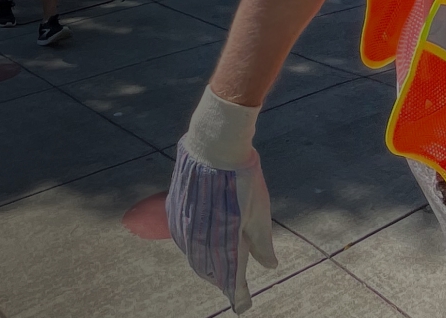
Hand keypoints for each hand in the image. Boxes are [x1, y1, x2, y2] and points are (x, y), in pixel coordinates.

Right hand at [168, 89, 275, 312]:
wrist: (214, 144)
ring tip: (217, 272)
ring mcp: (184, 225)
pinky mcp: (175, 211)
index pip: (231, 277)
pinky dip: (193, 249)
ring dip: (206, 266)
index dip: (237, 294)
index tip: (243, 305)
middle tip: (232, 289)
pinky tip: (199, 247)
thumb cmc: (243, 177)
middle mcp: (200, 238)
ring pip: (194, 256)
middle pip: (209, 270)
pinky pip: (183, 238)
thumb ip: (262, 242)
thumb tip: (270, 265)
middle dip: (221, 281)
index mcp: (223, 241)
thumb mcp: (259, 211)